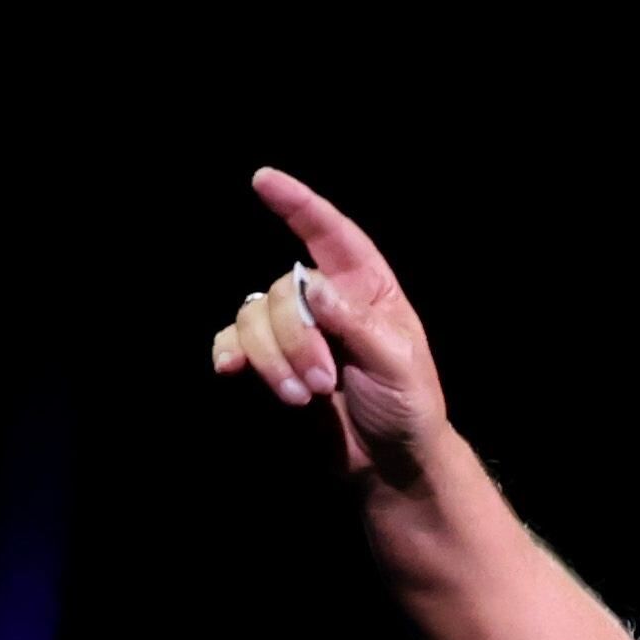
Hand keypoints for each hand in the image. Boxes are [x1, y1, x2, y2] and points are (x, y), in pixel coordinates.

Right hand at [206, 167, 442, 481]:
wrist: (389, 460)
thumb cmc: (407, 407)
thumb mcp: (397, 364)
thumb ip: (355, 324)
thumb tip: (311, 286)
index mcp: (367, 288)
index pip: (331, 234)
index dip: (299, 204)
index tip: (264, 179)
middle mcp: (325, 299)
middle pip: (282, 289)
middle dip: (295, 337)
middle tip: (322, 382)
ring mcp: (293, 329)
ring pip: (252, 316)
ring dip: (272, 358)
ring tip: (303, 396)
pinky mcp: (269, 360)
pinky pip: (231, 340)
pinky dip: (231, 355)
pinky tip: (234, 373)